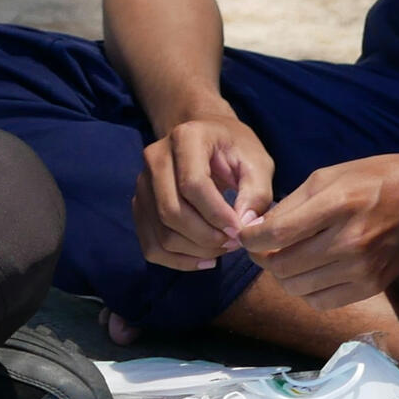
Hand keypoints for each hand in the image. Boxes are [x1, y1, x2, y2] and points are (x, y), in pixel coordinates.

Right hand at [135, 114, 274, 270]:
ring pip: (161, 234)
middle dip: (206, 237)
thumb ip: (256, 193)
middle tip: (233, 243)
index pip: (192, 185)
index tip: (240, 231)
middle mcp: (155, 158)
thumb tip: (244, 226)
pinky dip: (179, 261)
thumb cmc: (235, 149)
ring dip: (195, 251)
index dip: (217, 215)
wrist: (207, 137)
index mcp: (185, 138)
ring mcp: (143, 183)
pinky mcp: (140, 205)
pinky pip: (152, 246)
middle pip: (171, 212)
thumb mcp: (257, 162)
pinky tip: (204, 258)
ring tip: (223, 248)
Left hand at [240, 149, 398, 307]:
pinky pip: (321, 302)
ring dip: (281, 276)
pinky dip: (305, 291)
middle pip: (283, 265)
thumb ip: (290, 204)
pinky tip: (307, 274)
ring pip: (297, 287)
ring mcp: (362, 268)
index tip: (246, 235)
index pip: (277, 234)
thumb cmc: (375, 179)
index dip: (251, 239)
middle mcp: (349, 240)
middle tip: (261, 248)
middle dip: (262, 258)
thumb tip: (256, 229)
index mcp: (338, 204)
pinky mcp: (371, 286)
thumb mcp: (329, 176)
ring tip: (284, 259)